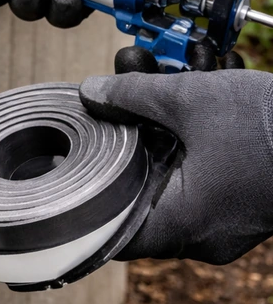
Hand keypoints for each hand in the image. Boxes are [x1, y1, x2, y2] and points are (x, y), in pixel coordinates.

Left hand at [79, 67, 272, 263]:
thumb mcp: (192, 99)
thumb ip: (133, 96)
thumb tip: (91, 92)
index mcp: (182, 225)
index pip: (107, 230)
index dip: (78, 198)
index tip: (58, 170)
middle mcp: (201, 234)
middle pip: (138, 185)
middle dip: (123, 130)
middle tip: (107, 92)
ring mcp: (225, 220)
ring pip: (172, 169)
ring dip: (157, 120)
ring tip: (145, 69)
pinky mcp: (244, 199)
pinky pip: (203, 168)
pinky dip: (190, 130)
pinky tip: (187, 81)